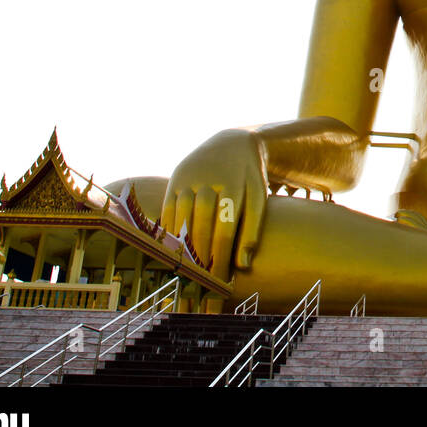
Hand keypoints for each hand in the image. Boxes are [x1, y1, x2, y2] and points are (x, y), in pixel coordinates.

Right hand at [161, 128, 267, 281]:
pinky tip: (173, 251)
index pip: (224, 229)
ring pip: (181, 220)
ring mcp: (188, 179)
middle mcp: (207, 181)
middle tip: (202, 283)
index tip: (220, 280)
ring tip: (188, 272)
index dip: (221, 256)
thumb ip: (252, 230)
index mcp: (232, 186)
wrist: (232, 142)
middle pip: (201, 227)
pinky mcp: (175, 180)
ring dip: (183, 248)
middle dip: (201, 258)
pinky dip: (169, 233)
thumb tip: (242, 265)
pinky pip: (168, 211)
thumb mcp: (259, 197)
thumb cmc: (249, 177)